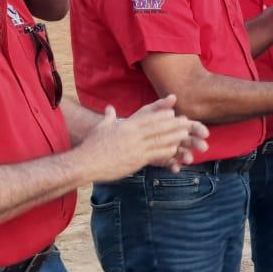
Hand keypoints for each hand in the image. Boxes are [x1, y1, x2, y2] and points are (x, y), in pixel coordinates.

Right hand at [78, 95, 204, 180]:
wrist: (85, 163)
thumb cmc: (92, 146)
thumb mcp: (101, 128)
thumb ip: (109, 117)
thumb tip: (109, 108)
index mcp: (127, 126)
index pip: (149, 118)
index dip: (163, 115)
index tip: (173, 112)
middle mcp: (133, 136)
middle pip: (158, 128)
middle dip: (173, 125)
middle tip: (187, 122)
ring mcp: (136, 148)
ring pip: (160, 141)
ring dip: (174, 138)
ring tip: (186, 135)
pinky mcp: (136, 161)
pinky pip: (155, 155)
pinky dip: (166, 152)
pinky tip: (175, 150)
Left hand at [138, 97, 209, 170]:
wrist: (127, 136)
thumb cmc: (141, 121)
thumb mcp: (150, 111)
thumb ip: (161, 105)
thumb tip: (173, 96)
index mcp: (176, 125)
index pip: (191, 126)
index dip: (199, 129)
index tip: (205, 133)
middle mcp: (176, 137)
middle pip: (190, 140)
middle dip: (198, 144)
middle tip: (204, 148)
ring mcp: (171, 149)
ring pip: (182, 153)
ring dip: (187, 156)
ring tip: (189, 160)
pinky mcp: (163, 159)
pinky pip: (171, 163)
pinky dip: (174, 166)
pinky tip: (176, 169)